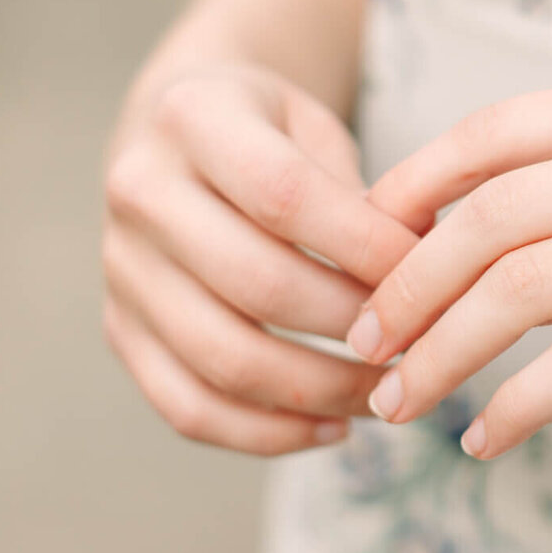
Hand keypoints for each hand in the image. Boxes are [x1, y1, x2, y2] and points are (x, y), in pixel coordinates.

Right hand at [101, 61, 418, 455]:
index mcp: (192, 118)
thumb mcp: (317, 126)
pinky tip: (334, 426)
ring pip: (225, 360)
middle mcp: (140, 193)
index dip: (366, 246)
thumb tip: (429, 264)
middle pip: (258, 285)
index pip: (285, 196)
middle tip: (421, 341)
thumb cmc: (270, 133)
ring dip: (324, 390)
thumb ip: (364, 190)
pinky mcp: (120, 330)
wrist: (179, 134)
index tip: (431, 274)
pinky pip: (190, 408)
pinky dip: (268, 434)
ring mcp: (121, 269)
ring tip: (389, 391)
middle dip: (355, 324)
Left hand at [345, 74, 551, 458]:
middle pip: (484, 217)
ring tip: (398, 403)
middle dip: (402, 288)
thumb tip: (487, 222)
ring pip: (516, 290)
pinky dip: (514, 408)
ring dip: (438, 354)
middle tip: (363, 344)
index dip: (409, 190)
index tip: (364, 247)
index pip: (494, 133)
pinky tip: (486, 440)